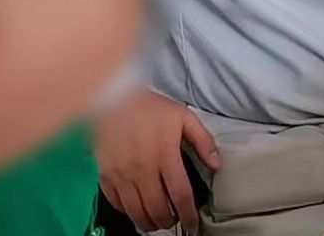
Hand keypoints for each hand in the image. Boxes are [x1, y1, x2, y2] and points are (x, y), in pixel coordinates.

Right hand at [95, 89, 220, 231]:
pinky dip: (128, 211)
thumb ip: (203, 141)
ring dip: (149, 222)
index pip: (180, 195)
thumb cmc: (150, 108)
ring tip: (157, 220)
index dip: (188, 215)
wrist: (114, 99)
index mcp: (165, 155)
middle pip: (157, 209)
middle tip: (174, 220)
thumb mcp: (184, 117)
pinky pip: (116, 203)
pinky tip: (136, 208)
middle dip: (169, 222)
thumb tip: (217, 164)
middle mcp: (143, 169)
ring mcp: (122, 175)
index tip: (192, 223)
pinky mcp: (106, 175)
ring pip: (136, 212)